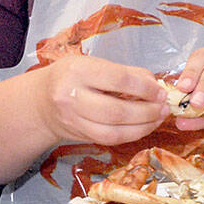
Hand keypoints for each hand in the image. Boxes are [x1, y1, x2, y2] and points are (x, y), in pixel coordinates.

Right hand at [27, 54, 168, 147]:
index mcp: (77, 71)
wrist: (40, 102)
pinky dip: (132, 134)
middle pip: (116, 110)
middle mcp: (72, 96)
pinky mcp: (79, 136)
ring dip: (143, 126)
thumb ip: (125, 72)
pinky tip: (144, 126)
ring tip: (158, 117)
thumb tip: (155, 84)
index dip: (145, 87)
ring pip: (114, 130)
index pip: (118, 80)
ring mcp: (73, 120)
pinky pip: (110, 139)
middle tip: (163, 107)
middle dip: (147, 110)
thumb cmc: (70, 77)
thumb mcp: (92, 64)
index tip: (159, 90)